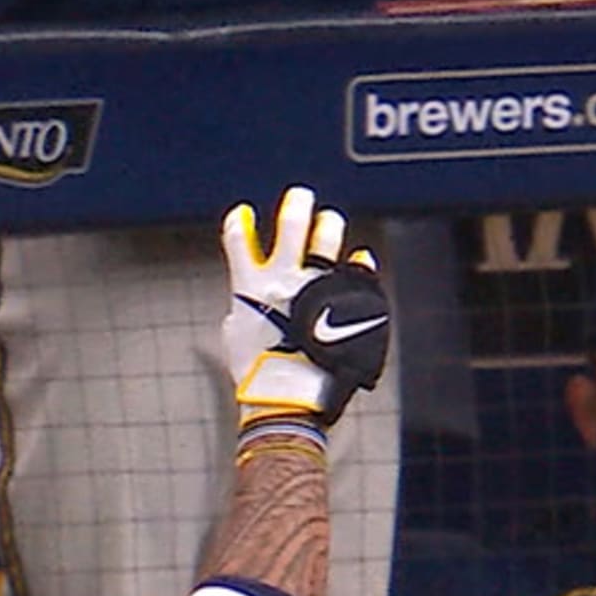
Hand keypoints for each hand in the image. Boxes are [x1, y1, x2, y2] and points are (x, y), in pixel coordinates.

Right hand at [219, 187, 388, 444]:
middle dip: (296, 207)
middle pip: (291, 229)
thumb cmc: (255, 372)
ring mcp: (314, 291)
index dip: (238, 224)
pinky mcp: (339, 306)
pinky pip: (356, 276)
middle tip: (300, 196)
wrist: (287, 399)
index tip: (243, 215)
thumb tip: (244, 301)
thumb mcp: (234, 335)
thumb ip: (241, 307)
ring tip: (329, 220)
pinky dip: (360, 265)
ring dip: (328, 227)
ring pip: (325, 243)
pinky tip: (361, 256)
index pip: (238, 240)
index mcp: (249, 286)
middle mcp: (283, 281)